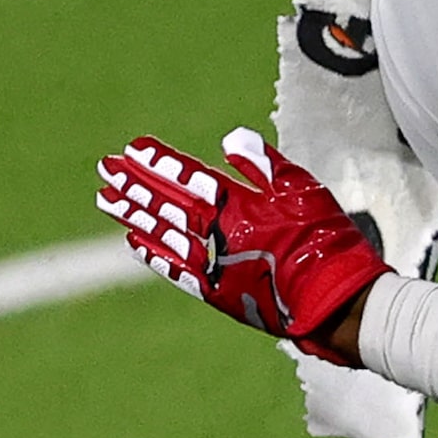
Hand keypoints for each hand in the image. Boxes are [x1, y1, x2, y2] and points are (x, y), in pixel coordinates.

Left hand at [96, 129, 390, 362]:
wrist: (332, 298)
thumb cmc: (325, 238)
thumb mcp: (304, 191)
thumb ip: (266, 165)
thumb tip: (230, 139)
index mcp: (239, 206)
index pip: (189, 178)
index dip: (160, 161)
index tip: (133, 147)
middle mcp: (218, 234)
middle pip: (167, 204)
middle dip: (135, 183)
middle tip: (105, 167)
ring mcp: (213, 264)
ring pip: (162, 234)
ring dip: (134, 214)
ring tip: (107, 198)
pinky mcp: (215, 292)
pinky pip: (175, 270)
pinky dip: (152, 255)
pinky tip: (133, 242)